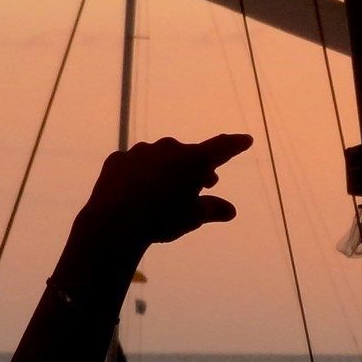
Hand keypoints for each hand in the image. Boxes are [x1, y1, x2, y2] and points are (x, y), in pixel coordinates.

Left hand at [79, 134, 249, 250]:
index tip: (246, 140)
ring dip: (169, 169)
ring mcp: (140, 152)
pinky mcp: (118, 159)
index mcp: (194, 161)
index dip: (235, 144)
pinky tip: (138, 191)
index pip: (222, 148)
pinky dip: (142, 174)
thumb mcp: (194, 218)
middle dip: (198, 168)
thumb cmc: (163, 219)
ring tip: (166, 191)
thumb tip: (230, 210)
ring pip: (161, 157)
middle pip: (189, 155)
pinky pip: (136, 164)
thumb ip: (213, 209)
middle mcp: (169, 149)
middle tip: (204, 184)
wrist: (115, 221)